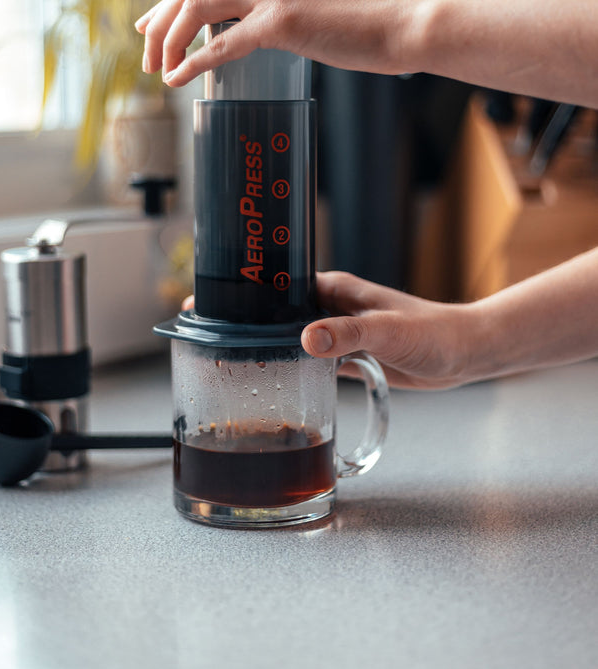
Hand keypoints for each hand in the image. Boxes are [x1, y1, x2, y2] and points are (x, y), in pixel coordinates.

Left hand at [135, 0, 420, 86]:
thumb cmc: (374, 25)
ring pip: (196, 7)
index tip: (152, 27)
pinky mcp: (283, 23)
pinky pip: (222, 42)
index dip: (171, 3)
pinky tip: (178, 78)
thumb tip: (267, 34)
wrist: (410, 23)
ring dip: (168, 39)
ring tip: (158, 70)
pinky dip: (193, 61)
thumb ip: (289, 14)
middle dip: (159, 22)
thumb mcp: (321, 9)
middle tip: (146, 56)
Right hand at [182, 272, 477, 390]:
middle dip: (243, 322)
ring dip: (265, 348)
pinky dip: (291, 370)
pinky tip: (271, 383)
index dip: (240, 292)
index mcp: (334, 289)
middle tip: (206, 337)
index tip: (204, 301)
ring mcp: (337, 333)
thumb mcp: (387, 331)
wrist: (465, 354)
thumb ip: (348, 334)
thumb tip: (305, 339)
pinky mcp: (347, 358)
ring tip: (227, 360)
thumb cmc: (434, 332)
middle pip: (274, 312)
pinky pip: (309, 363)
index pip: (275, 285)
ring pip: (288, 338)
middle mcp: (330, 308)